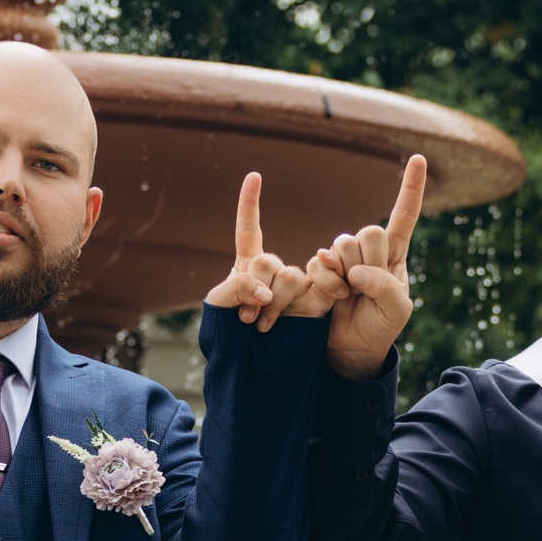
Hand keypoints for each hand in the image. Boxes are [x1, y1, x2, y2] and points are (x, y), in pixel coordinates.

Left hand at [203, 172, 336, 332]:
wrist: (250, 364)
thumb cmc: (228, 332)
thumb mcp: (222, 304)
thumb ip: (238, 287)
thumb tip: (266, 291)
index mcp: (250, 263)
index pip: (249, 229)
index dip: (250, 202)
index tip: (254, 176)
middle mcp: (277, 270)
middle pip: (268, 261)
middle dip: (255, 287)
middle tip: (248, 313)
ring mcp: (299, 286)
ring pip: (290, 275)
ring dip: (274, 302)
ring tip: (262, 322)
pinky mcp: (317, 303)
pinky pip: (320, 288)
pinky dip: (297, 302)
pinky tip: (281, 319)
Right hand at [312, 153, 426, 378]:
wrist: (352, 349)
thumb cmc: (381, 328)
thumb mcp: (397, 311)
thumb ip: (385, 287)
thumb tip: (357, 272)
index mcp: (395, 255)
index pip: (404, 216)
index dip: (411, 188)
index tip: (417, 157)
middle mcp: (369, 251)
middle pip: (367, 233)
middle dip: (369, 263)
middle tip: (367, 288)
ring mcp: (343, 259)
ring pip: (341, 245)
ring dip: (346, 274)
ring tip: (351, 295)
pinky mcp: (320, 269)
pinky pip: (319, 263)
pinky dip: (329, 283)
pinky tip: (337, 297)